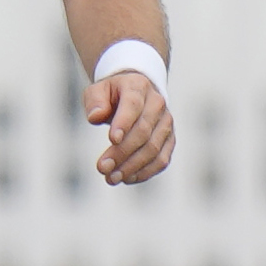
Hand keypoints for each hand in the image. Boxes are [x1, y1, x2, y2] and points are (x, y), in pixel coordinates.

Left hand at [84, 70, 174, 185]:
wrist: (136, 95)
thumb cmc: (112, 95)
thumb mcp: (98, 90)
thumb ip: (95, 101)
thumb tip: (94, 117)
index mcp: (138, 86)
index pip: (133, 105)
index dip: (124, 123)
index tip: (112, 140)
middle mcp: (157, 103)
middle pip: (143, 131)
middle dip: (122, 152)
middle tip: (102, 168)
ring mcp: (166, 123)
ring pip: (153, 149)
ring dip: (132, 166)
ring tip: (111, 178)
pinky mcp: (170, 140)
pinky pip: (162, 160)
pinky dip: (145, 172)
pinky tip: (127, 178)